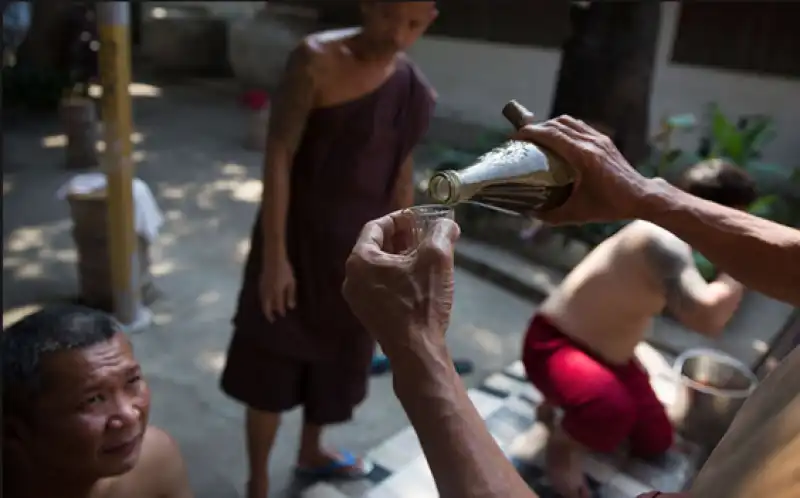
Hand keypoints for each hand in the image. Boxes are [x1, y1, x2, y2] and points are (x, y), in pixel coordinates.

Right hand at [259, 252, 295, 322]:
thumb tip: (291, 307)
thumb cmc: (285, 270)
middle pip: (266, 307)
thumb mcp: (291, 282)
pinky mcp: (260, 284)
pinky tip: (266, 301)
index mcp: (277, 292)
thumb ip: (290, 295)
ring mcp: (262, 288)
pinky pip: (261, 296)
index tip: (283, 315)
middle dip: (269, 314)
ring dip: (266, 308)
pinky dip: (264, 301)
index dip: (280, 311)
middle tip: (272, 320)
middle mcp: (268, 292)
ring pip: (263, 302)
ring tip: (269, 312)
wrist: (273, 259)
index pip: (278, 306)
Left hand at [342, 211, 459, 359]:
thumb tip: (448, 224)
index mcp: (360, 260)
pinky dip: (398, 276)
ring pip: (380, 268)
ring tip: (426, 255)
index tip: (419, 217)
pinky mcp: (369, 315)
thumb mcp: (437, 258)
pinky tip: (420, 278)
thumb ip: (442, 232)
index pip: (375, 227)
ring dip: (402, 257)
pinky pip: (381, 285)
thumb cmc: (422, 301)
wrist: (416, 351)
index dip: (399, 218)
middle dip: (402, 238)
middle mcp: (351, 279)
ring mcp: (358, 299)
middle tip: (425, 233)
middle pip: (376, 247)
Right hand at [514, 115, 655, 223]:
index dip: (530, 132)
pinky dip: (564, 128)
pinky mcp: (604, 140)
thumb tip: (530, 214)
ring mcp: (599, 139)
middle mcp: (590, 142)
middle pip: (557, 124)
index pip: (551, 134)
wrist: (641, 197)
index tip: (514, 137)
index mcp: (583, 156)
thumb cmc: (610, 206)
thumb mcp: (578, 213)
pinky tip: (558, 140)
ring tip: (537, 136)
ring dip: (550, 125)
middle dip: (536, 127)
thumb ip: (552, 215)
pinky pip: (579, 126)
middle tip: (521, 138)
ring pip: (569, 121)